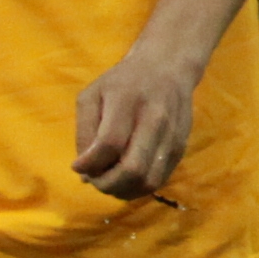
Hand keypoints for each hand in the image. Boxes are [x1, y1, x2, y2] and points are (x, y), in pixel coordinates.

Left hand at [72, 40, 201, 199]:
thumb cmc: (123, 82)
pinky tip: (126, 179)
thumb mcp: (92, 95)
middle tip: (94, 180)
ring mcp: (171, 135)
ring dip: (124, 190)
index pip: (110, 144)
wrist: (168, 67)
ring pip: (149, 180)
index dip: (90, 164)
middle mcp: (154, 119)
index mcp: (127, 101)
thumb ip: (85, 131)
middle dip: (107, 184)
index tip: (77, 167)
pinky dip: (139, 187)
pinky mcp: (181, 147)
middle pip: (133, 168)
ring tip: (110, 182)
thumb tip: (84, 169)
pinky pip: (160, 179)